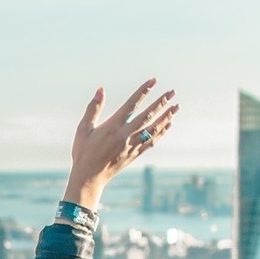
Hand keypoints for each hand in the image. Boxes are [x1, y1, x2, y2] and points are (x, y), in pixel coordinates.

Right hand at [64, 79, 178, 209]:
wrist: (89, 177)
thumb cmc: (83, 153)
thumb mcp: (83, 129)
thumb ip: (93, 109)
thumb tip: (101, 90)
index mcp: (112, 127)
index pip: (132, 105)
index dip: (143, 91)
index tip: (153, 81)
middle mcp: (125, 135)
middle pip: (148, 116)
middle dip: (161, 103)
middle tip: (172, 92)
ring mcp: (132, 146)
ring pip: (153, 129)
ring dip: (166, 116)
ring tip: (176, 106)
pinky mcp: (134, 154)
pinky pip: (152, 141)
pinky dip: (161, 132)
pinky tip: (168, 124)